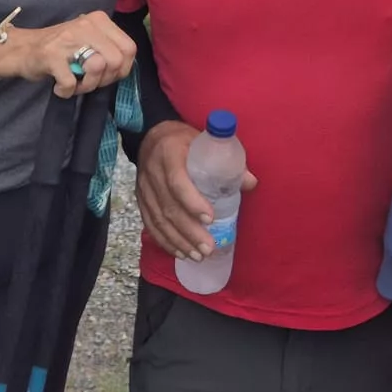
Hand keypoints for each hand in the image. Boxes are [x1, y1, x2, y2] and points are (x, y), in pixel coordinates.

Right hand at [0, 11, 136, 96]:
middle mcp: (86, 25)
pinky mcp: (51, 55)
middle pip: (116, 60)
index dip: (122, 69)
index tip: (106, 75)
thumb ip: (109, 49)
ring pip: (98, 68)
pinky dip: (66, 91)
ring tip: (75, 84)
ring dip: (87, 86)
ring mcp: (68, 39)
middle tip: (88, 82)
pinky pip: (71, 82)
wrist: (24, 48)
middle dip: (104, 80)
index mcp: (99, 20)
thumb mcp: (89, 39)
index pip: (129, 48)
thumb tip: (124, 68)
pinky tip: (60, 86)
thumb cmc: (61, 48)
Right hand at [136, 120, 257, 260]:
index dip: (192, 202)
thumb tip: (251, 183)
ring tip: (198, 256)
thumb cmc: (184, 140)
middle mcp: (152, 172)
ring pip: (158, 220)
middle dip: (189, 231)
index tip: (210, 218)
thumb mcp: (205, 141)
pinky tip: (180, 253)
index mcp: (169, 153)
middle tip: (209, 248)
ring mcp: (144, 188)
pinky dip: (165, 241)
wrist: (152, 135)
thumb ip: (226, 161)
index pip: (177, 181)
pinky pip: (150, 224)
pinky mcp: (140, 200)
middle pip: (169, 206)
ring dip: (179, 241)